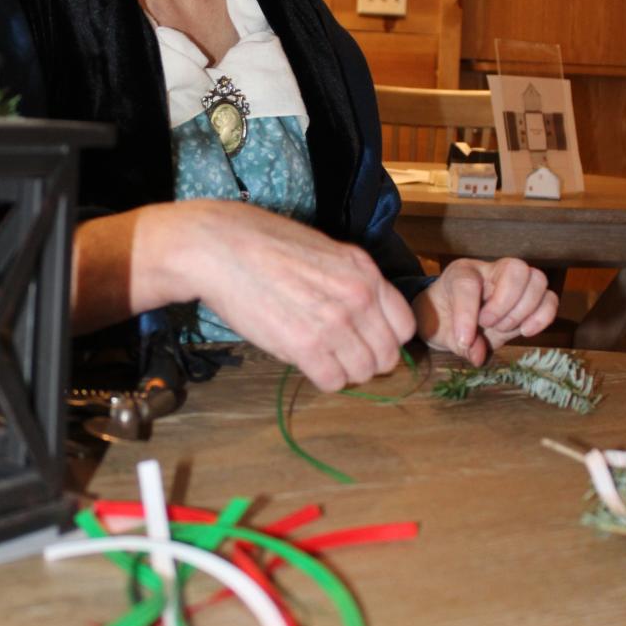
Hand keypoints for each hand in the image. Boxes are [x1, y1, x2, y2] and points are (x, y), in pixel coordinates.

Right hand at [133, 199, 417, 392]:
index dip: (385, 338)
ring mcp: (334, 322)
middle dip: (366, 360)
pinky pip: (333, 381)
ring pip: (362, 373)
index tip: (366, 340)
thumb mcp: (323, 250)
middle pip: (386, 356)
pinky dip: (322, 378)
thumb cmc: (264, 243)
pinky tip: (305, 361)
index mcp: (365, 270)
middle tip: (339, 353)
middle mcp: (359, 297)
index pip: (404, 325)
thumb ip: (349, 281)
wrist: (221, 246)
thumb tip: (362, 318)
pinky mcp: (305, 345)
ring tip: (320, 356)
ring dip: (344, 371)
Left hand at [412, 257, 558, 365]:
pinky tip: (525, 331)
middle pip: (515, 268)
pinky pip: (550, 299)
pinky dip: (543, 317)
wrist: (448, 317)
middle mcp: (489, 271)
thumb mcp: (435, 329)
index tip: (464, 339)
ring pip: (537, 279)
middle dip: (504, 303)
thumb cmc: (439, 317)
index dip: (467, 313)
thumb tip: (478, 355)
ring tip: (502, 329)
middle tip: (487, 324)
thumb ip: (454, 340)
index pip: (468, 284)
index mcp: (460, 273)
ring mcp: (513, 283)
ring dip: (523, 310)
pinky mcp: (529, 300)